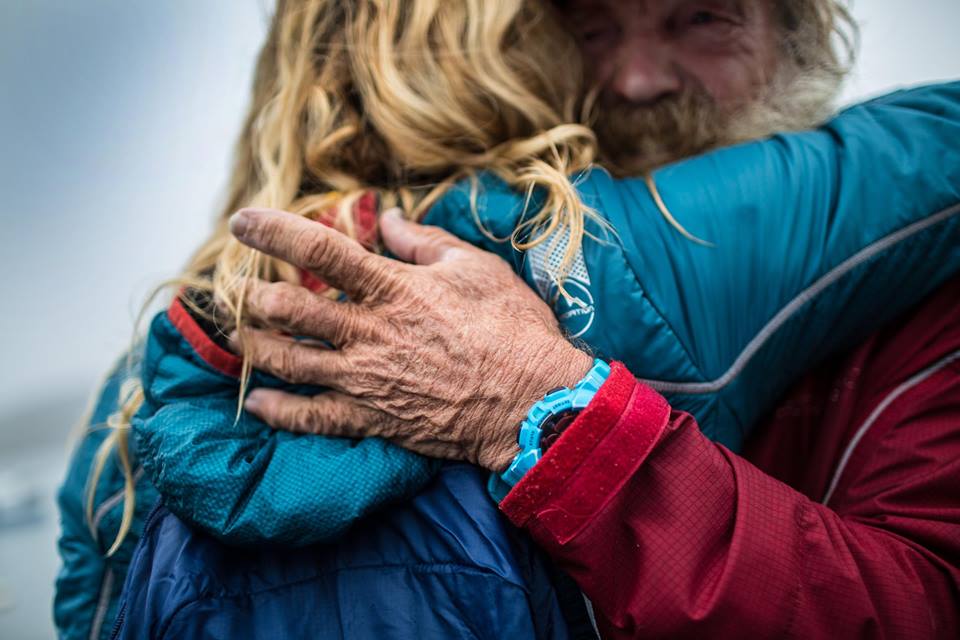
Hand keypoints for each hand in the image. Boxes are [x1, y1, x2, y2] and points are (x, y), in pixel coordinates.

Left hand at [229, 207, 593, 471]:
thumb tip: (388, 218)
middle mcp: (368, 333)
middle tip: (243, 291)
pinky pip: (311, 418)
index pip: (317, 250)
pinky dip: (278, 411)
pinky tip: (256, 403)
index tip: (242, 221)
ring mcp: (365, 380)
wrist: (533, 401)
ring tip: (242, 336)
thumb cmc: (513, 328)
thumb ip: (423, 242)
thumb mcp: (475, 267)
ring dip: (256, 346)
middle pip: (288, 309)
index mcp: (392, 288)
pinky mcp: (372, 419)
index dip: (273, 231)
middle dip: (256, 297)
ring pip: (289, 361)